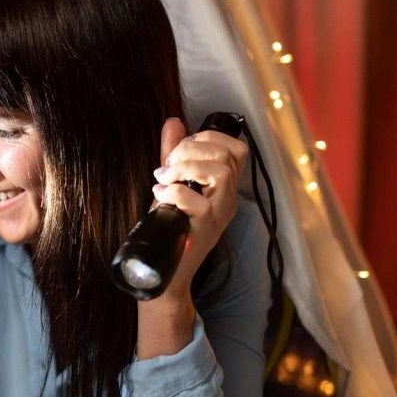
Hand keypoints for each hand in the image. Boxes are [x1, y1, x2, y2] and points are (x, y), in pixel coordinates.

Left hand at [148, 117, 247, 298]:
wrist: (164, 274)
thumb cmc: (168, 230)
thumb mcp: (171, 185)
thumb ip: (174, 155)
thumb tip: (173, 122)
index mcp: (223, 188)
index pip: (237, 149)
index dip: (209, 138)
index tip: (180, 149)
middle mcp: (227, 200)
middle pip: (228, 156)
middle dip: (192, 149)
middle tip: (168, 166)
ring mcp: (219, 216)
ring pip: (220, 173)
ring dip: (185, 168)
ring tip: (163, 180)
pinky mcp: (204, 230)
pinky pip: (197, 202)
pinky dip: (173, 192)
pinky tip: (159, 196)